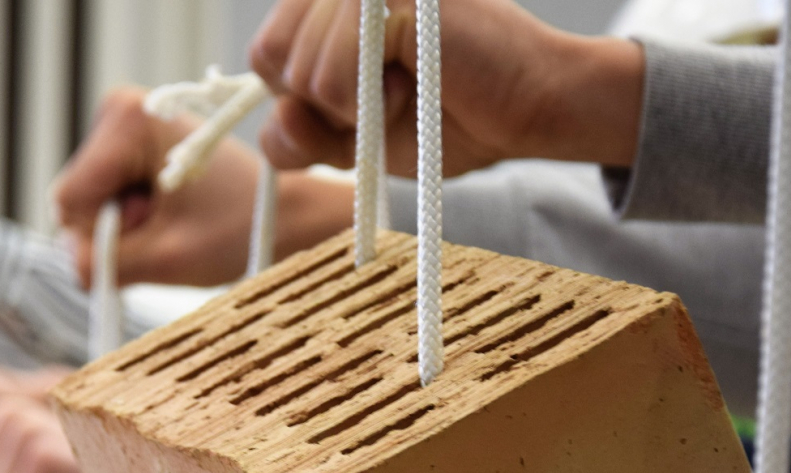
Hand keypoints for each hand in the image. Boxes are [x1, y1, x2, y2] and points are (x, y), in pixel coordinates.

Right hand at [53, 86, 356, 286]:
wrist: (278, 211)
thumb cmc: (236, 228)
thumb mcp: (167, 257)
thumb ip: (107, 264)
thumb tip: (72, 264)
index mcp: (128, 121)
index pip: (70, 200)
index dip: (100, 235)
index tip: (151, 233)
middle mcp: (119, 110)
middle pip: (75, 200)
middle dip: (113, 228)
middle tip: (166, 226)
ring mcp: (121, 126)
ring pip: (86, 203)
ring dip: (123, 226)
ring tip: (171, 218)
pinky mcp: (125, 145)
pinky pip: (99, 199)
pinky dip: (128, 219)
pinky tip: (164, 212)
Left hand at [249, 0, 643, 175]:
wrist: (524, 112)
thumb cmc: (447, 117)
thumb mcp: (353, 140)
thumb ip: (300, 137)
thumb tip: (277, 121)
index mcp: (330, 3)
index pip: (265, 52)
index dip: (300, 95)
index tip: (359, 96)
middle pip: (272, 58)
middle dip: (325, 101)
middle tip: (389, 90)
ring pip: (303, 72)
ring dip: (352, 105)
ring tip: (407, 83)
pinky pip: (332, 74)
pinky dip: (368, 103)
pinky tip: (413, 80)